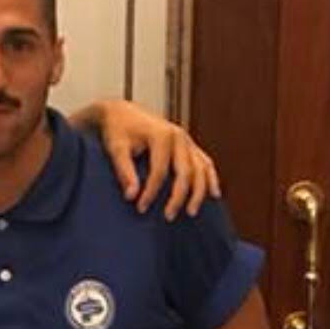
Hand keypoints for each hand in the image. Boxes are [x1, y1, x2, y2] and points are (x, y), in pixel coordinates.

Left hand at [86, 100, 221, 217]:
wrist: (122, 112)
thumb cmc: (117, 129)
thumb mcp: (116, 147)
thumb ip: (124, 171)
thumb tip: (131, 195)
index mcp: (162, 135)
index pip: (160, 171)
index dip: (151, 191)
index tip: (140, 207)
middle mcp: (179, 136)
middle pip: (186, 172)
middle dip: (178, 196)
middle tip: (168, 216)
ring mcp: (187, 140)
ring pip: (201, 169)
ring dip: (199, 192)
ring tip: (191, 212)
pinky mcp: (189, 145)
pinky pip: (205, 163)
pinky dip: (211, 178)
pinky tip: (214, 194)